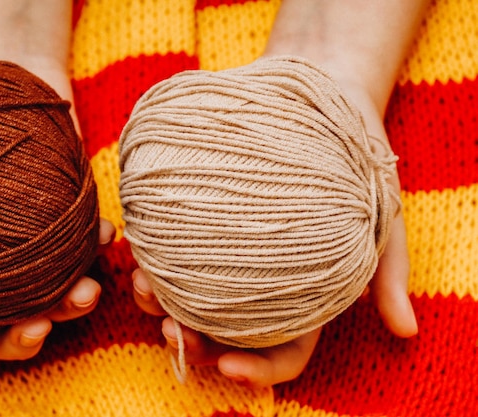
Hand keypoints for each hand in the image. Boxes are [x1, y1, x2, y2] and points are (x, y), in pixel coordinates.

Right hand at [0, 218, 114, 361]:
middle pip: (4, 328)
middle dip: (25, 336)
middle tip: (42, 324)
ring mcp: (25, 256)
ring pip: (52, 298)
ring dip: (74, 302)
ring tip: (89, 290)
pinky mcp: (58, 230)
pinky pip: (82, 249)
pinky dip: (97, 246)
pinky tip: (106, 234)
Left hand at [130, 76, 417, 386]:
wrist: (324, 91)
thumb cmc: (359, 158)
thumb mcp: (384, 214)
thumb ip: (388, 270)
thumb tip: (406, 330)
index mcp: (304, 294)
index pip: (283, 352)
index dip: (257, 371)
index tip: (228, 367)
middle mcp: (262, 278)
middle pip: (223, 333)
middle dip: (193, 342)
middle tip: (170, 329)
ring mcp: (229, 245)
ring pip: (189, 293)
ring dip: (159, 303)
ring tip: (143, 287)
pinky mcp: (202, 209)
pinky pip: (172, 242)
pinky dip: (153, 252)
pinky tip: (137, 245)